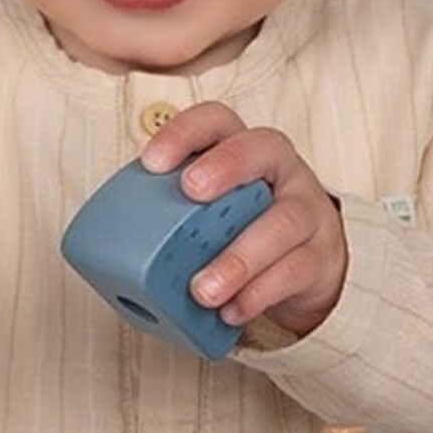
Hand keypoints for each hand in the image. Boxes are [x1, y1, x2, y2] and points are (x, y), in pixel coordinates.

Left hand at [139, 103, 347, 338]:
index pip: (218, 121)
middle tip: (191, 192)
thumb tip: (111, 249)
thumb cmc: (244, 228)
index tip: (152, 161)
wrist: (309, 264)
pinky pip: (294, 270)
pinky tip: (231, 311)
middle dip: (225, 166)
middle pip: (262, 148)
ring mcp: (306, 210)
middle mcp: (280, 170)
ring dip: (238, 258)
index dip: (185, 133)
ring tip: (203, 290)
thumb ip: (175, 213)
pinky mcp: (321, 255)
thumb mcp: (213, 209)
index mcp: (243, 149)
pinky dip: (259, 294)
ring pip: (282, 222)